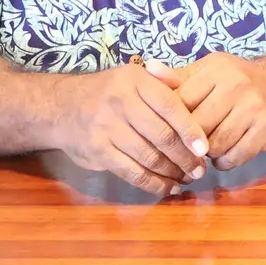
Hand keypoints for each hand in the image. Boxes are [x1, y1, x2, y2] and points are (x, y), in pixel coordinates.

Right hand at [56, 64, 208, 194]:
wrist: (60, 107)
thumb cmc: (108, 93)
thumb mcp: (133, 76)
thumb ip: (163, 81)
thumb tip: (193, 90)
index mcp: (136, 81)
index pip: (171, 107)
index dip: (191, 130)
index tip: (205, 149)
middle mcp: (121, 103)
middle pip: (162, 136)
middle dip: (186, 157)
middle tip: (200, 169)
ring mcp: (106, 128)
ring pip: (149, 157)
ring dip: (172, 172)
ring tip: (187, 178)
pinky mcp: (98, 151)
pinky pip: (131, 172)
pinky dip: (153, 183)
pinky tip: (168, 187)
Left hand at [150, 53, 265, 169]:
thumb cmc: (237, 80)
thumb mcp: (208, 71)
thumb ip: (178, 77)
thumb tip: (148, 68)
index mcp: (216, 70)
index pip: (181, 102)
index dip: (171, 120)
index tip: (168, 127)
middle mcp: (237, 87)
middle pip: (197, 126)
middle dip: (188, 139)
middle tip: (186, 143)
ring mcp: (254, 109)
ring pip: (215, 145)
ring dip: (206, 153)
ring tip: (205, 148)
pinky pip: (234, 157)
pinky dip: (224, 161)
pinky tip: (223, 153)